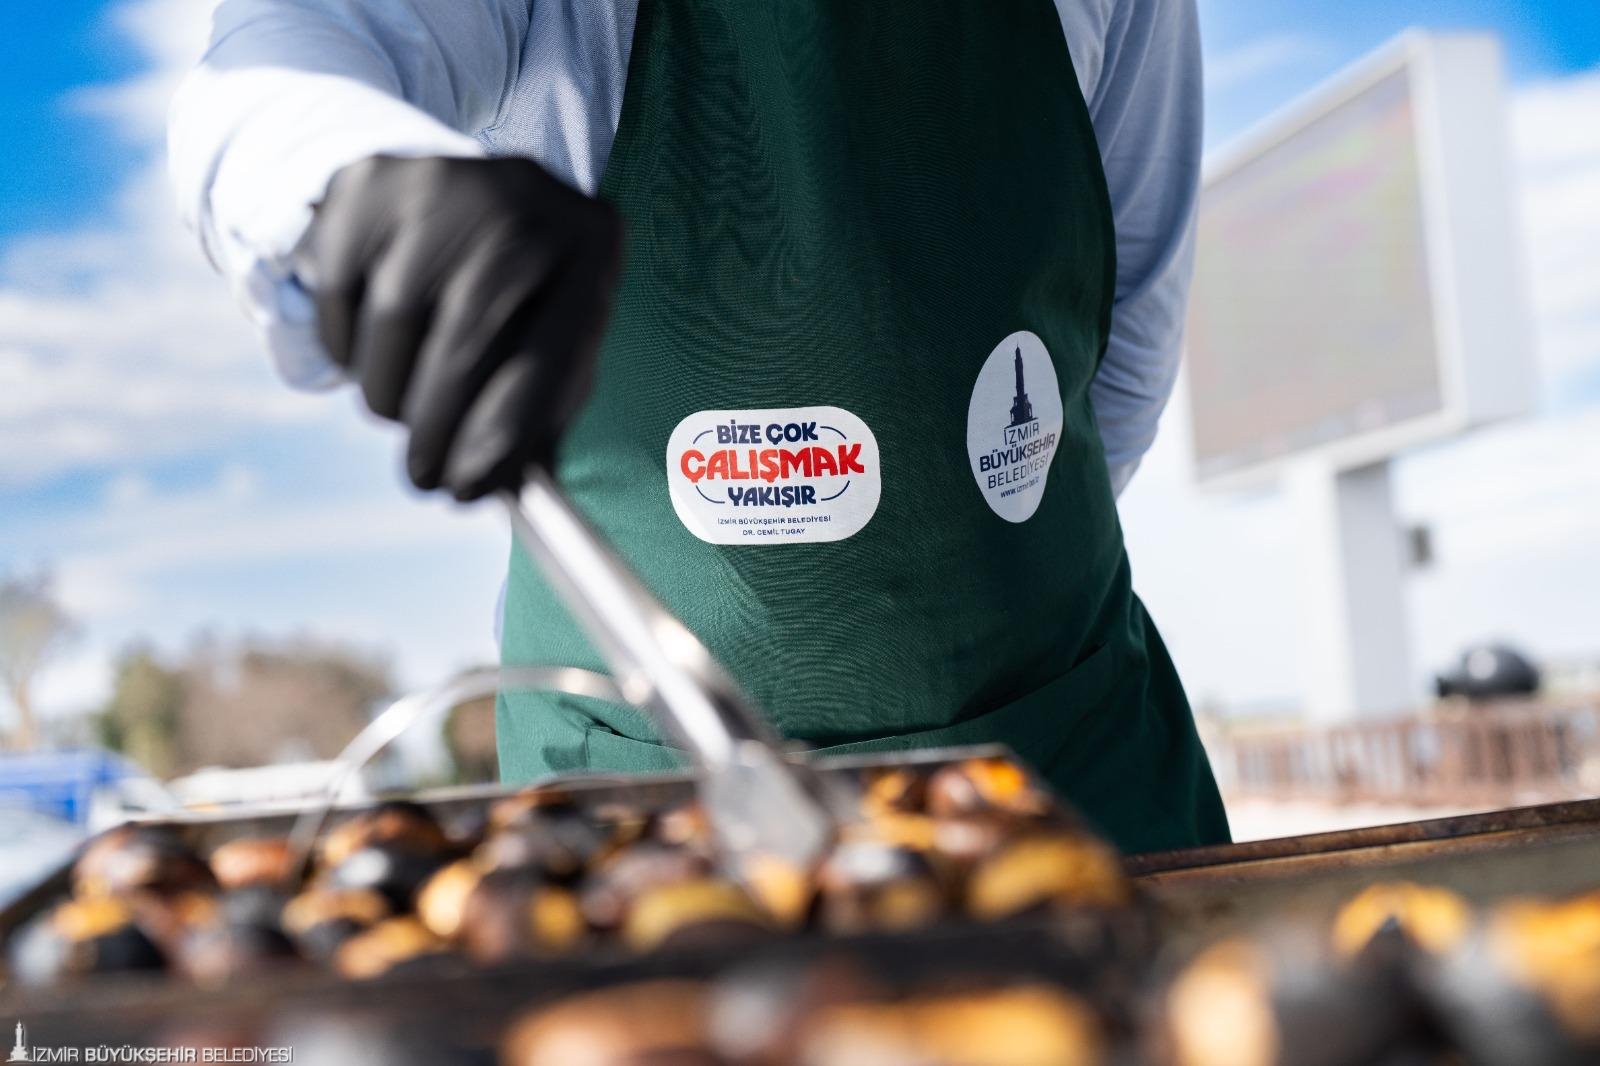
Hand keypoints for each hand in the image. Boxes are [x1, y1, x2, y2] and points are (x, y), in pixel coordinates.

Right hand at [295, 154, 621, 499]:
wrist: (463, 192)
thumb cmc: (524, 293)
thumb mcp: (556, 337)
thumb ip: (539, 414)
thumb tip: (492, 487)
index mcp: (591, 245)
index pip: (545, 362)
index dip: (499, 439)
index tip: (465, 491)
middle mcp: (520, 201)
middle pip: (462, 349)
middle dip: (434, 431)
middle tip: (422, 477)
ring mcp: (438, 184)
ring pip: (392, 327)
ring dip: (388, 392)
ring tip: (400, 403)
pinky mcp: (366, 186)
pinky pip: (339, 298)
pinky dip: (347, 348)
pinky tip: (373, 349)